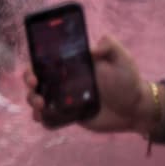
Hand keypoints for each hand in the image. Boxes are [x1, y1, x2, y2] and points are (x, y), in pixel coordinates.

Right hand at [23, 34, 156, 134]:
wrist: (136, 109)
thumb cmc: (128, 81)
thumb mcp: (122, 59)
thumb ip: (110, 46)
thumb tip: (92, 48)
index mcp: (70, 66)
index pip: (43, 62)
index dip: (32, 67)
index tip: (34, 75)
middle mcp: (63, 81)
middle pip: (35, 81)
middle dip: (28, 84)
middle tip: (35, 88)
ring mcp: (65, 99)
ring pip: (38, 99)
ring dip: (32, 101)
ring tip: (41, 107)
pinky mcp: (70, 116)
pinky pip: (51, 118)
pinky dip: (42, 119)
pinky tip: (42, 119)